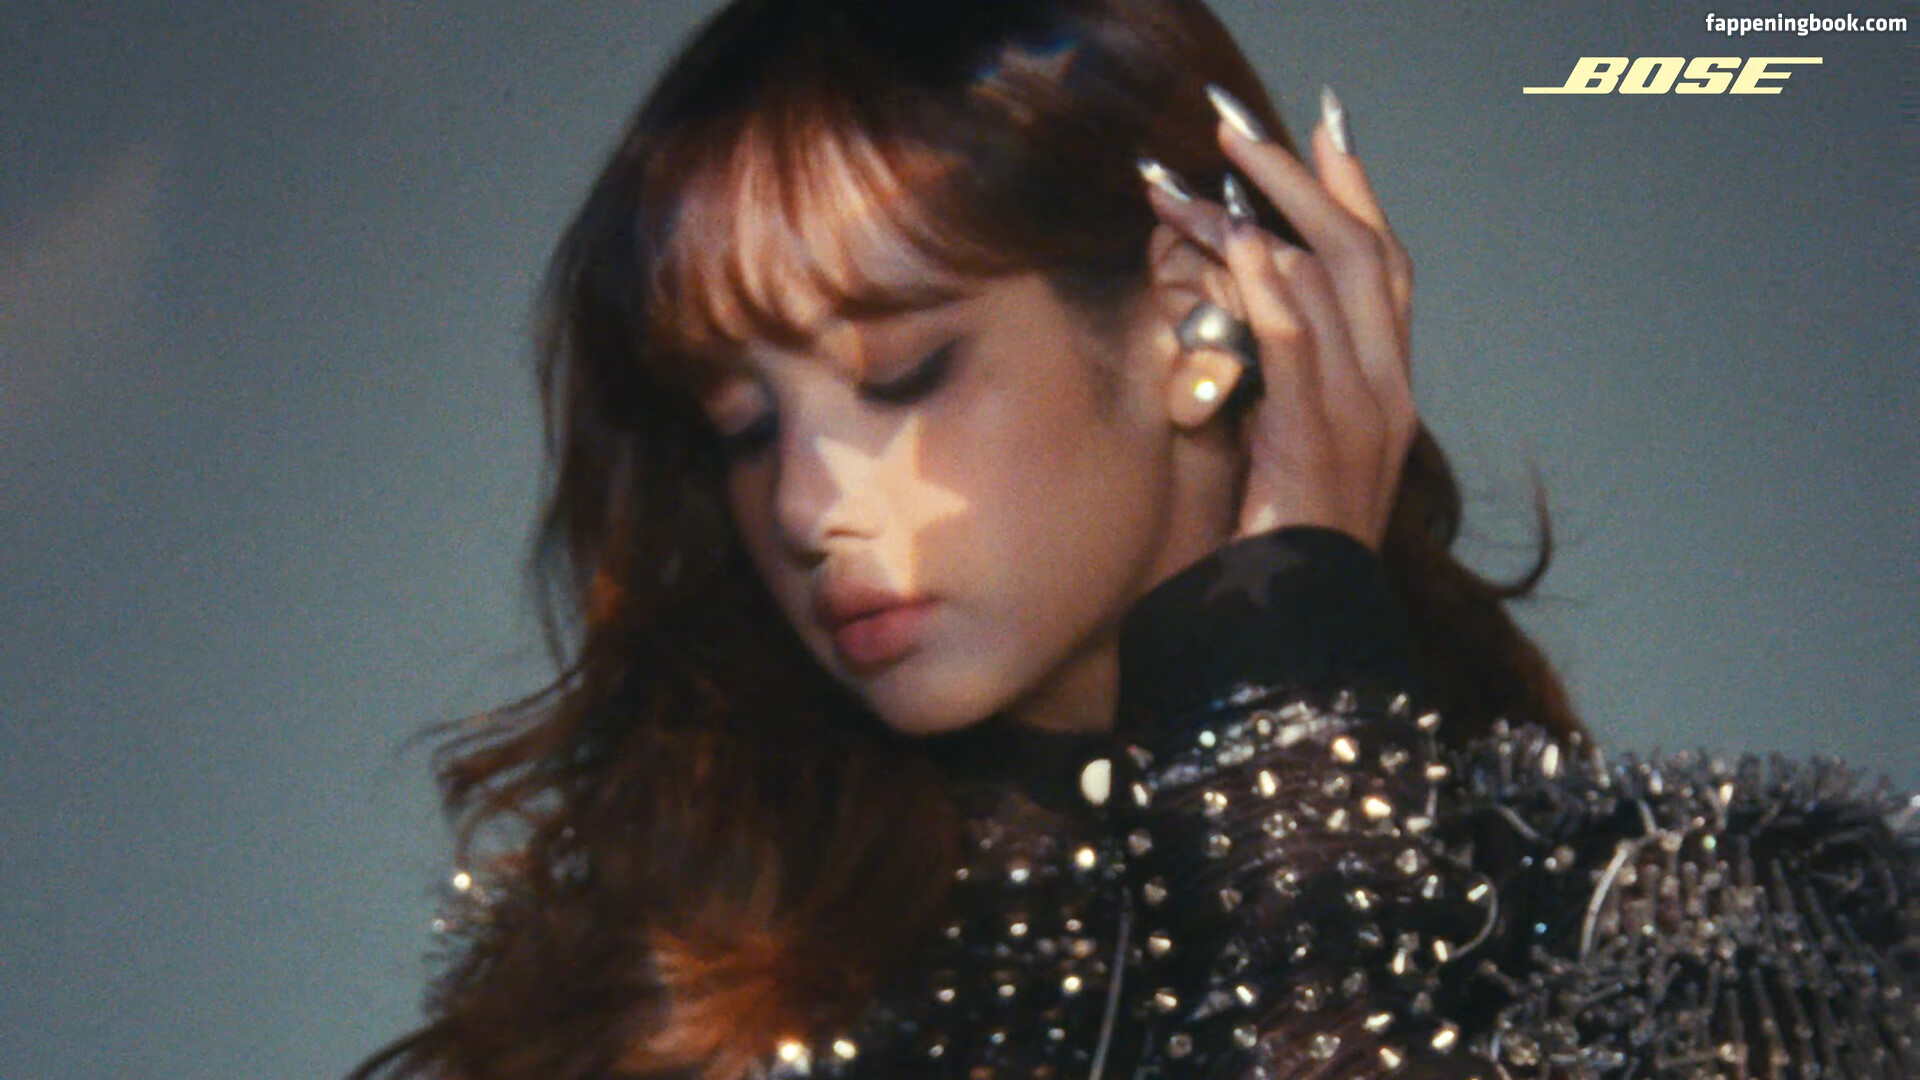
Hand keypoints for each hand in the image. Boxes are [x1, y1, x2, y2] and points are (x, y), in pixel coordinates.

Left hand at [1143, 86, 1416, 550]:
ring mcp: (1363, 417)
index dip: (1357, 195)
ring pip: (1328, 283)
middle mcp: (1389, 394)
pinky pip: (1298, 347)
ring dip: (1257, 220)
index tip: (1323, 133)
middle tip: (1240, 127)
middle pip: (1365, 252)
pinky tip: (1237, 247)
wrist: (1298, 629)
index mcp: (1388, 393)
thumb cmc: (1280, 548)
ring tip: (1196, 182)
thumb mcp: (1284, 450)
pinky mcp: (1318, 442)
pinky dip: (1269, 289)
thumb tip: (1237, 315)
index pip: (1386, 269)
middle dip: (1302, 178)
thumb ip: (1280, 385)